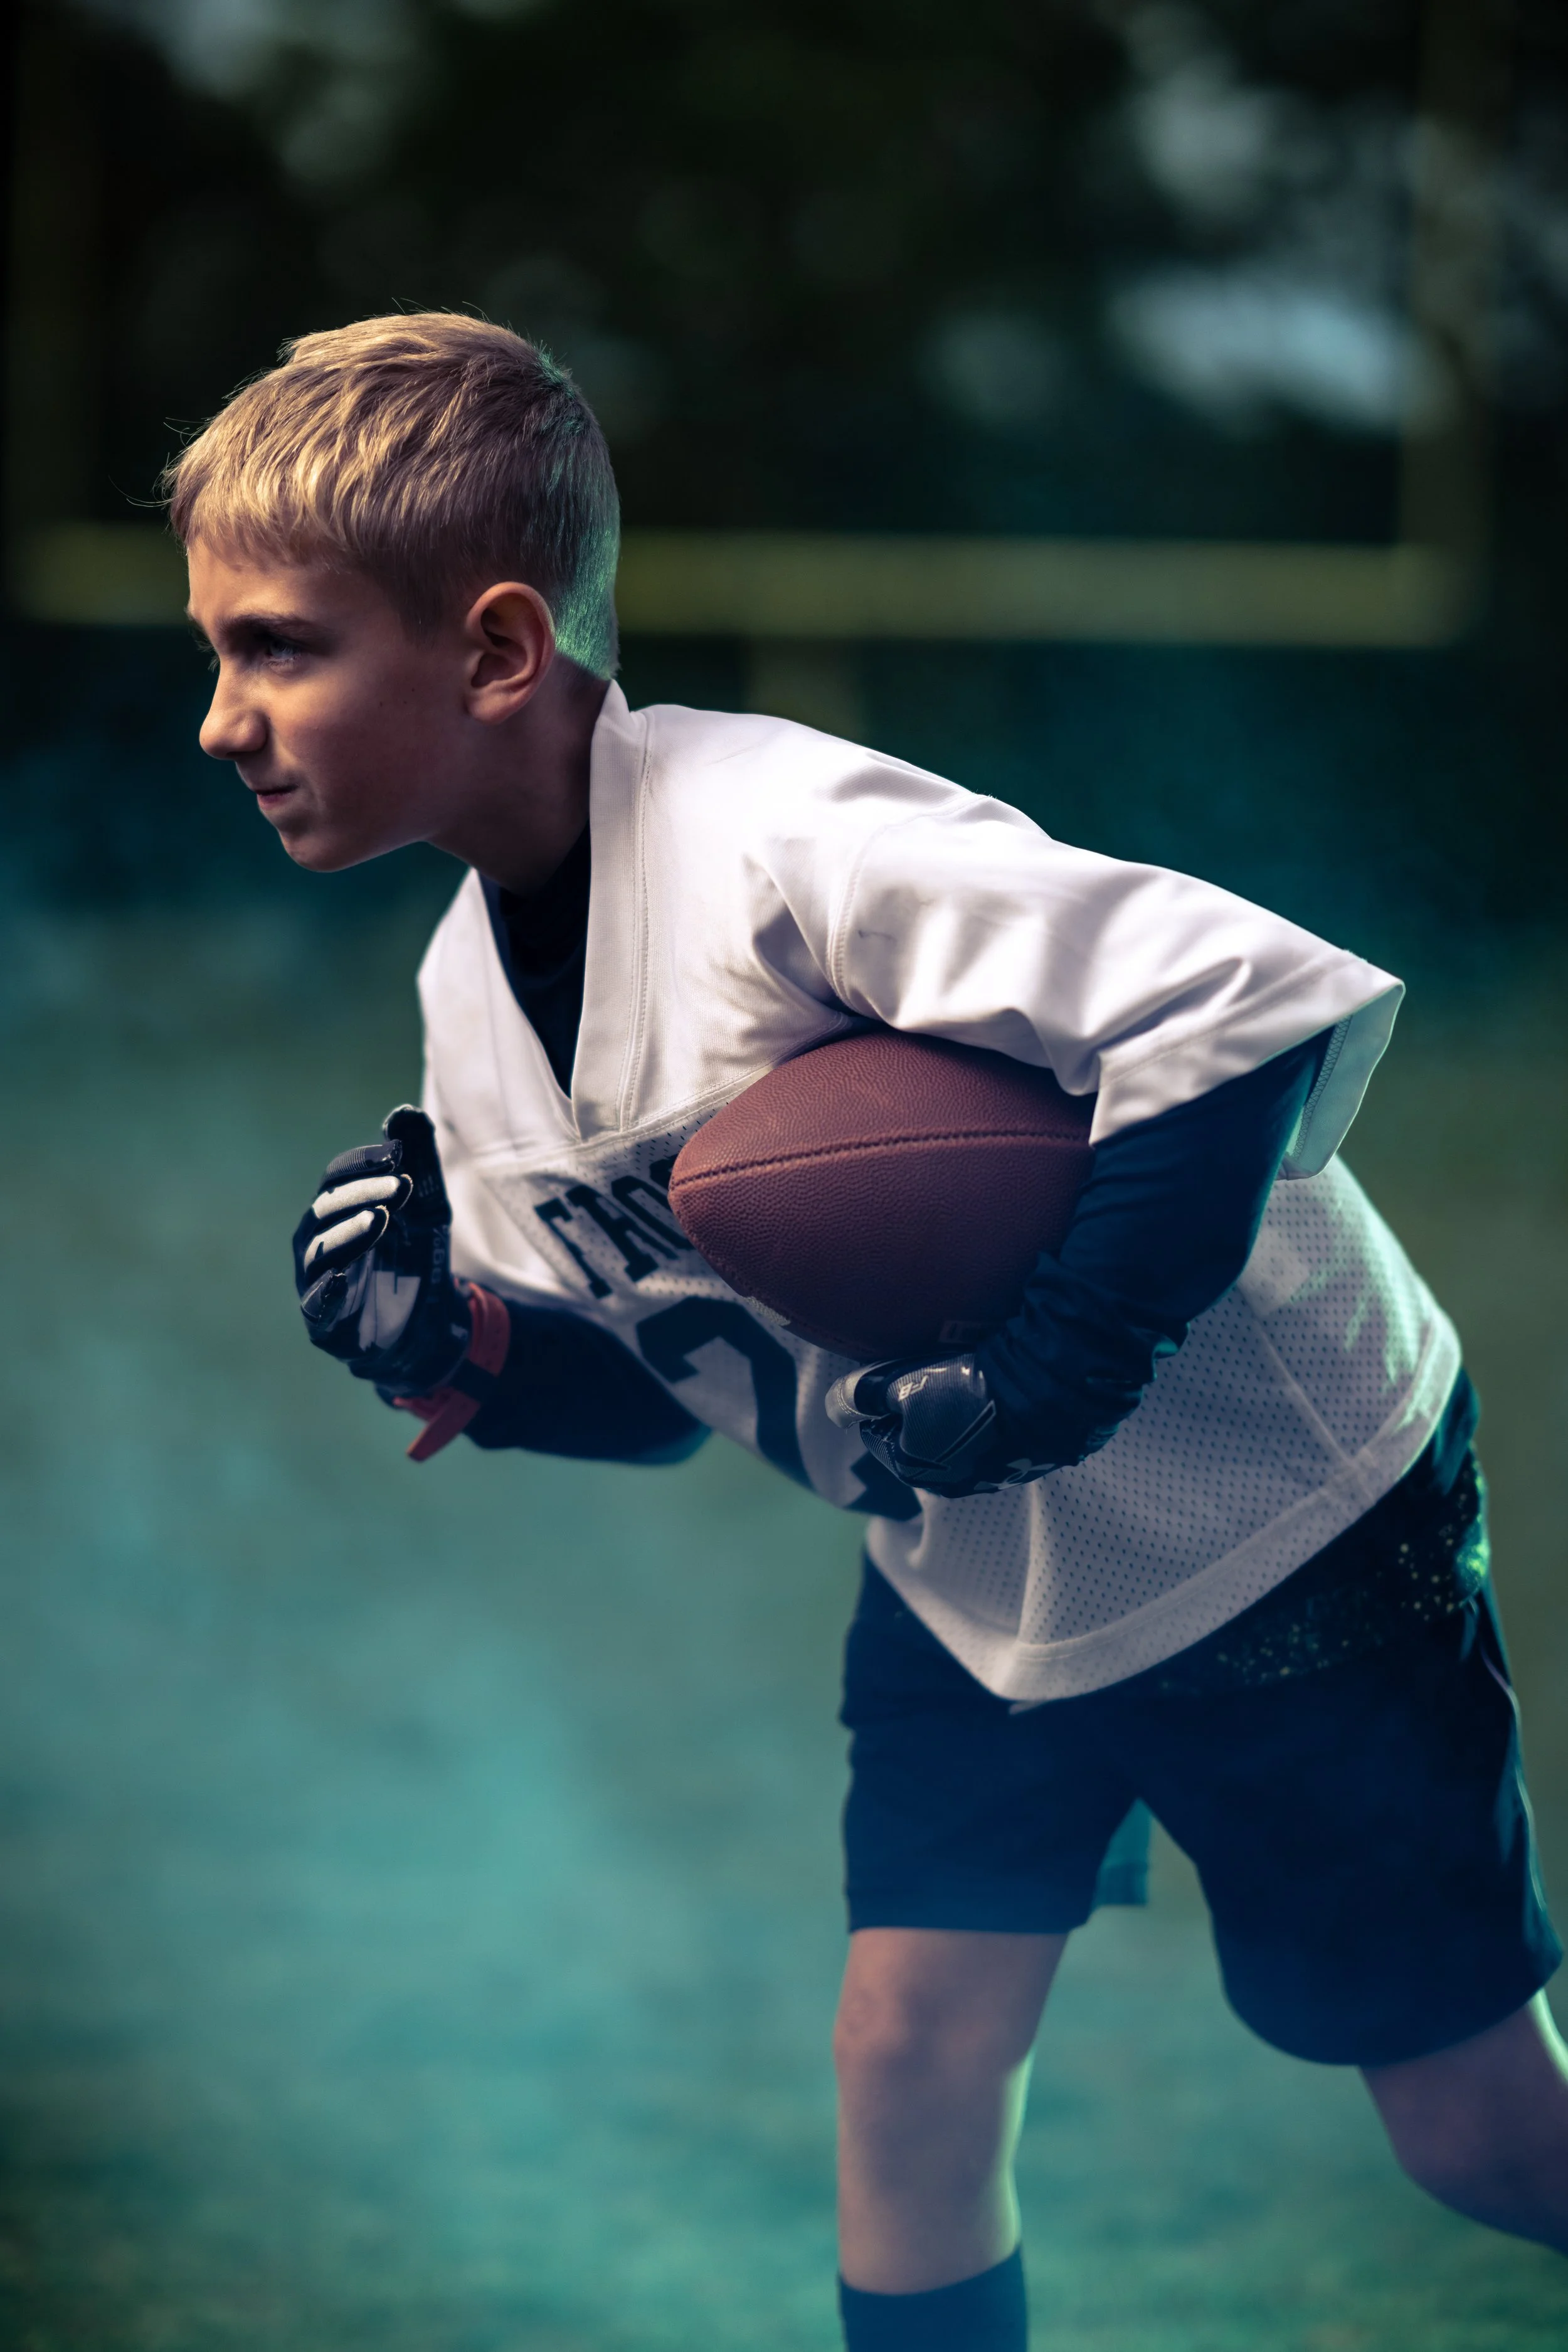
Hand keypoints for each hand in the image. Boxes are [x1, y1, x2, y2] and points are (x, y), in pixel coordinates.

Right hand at [293, 1105, 472, 1392]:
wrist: (425, 1322)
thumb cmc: (414, 1257)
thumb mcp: (425, 1207)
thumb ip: (416, 1161)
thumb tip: (406, 1113)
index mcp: (334, 1209)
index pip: (338, 1178)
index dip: (364, 1164)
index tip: (397, 1155)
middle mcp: (315, 1239)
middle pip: (328, 1209)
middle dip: (362, 1194)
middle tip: (399, 1186)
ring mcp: (315, 1279)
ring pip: (322, 1251)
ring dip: (349, 1234)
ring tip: (380, 1221)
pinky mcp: (323, 1319)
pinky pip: (317, 1304)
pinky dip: (326, 1292)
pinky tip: (342, 1279)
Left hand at [824, 1353, 1063, 1498]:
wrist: (1038, 1394)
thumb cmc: (962, 1388)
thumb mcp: (900, 1382)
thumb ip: (859, 1395)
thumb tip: (833, 1407)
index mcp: (909, 1467)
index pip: (876, 1429)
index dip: (885, 1399)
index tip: (906, 1377)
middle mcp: (945, 1484)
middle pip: (914, 1437)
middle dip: (918, 1409)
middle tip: (937, 1377)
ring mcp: (985, 1478)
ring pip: (951, 1440)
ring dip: (953, 1416)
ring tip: (968, 1383)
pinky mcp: (1017, 1465)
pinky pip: (987, 1441)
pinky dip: (986, 1423)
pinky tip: (995, 1399)